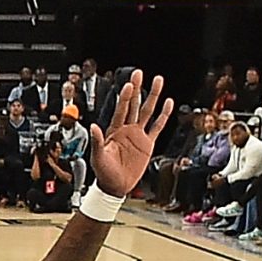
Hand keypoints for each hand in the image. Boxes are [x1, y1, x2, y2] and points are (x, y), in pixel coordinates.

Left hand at [92, 71, 174, 197]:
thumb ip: (96, 141)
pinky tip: (168, 103)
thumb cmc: (104, 173)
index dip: (124, 98)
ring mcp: (138, 135)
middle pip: (134, 105)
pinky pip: (157, 126)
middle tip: (139, 73)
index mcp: (113, 130)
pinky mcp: (148, 144)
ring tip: (157, 81)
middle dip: (137, 89)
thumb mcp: (98, 157)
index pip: (121, 110)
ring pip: (147, 111)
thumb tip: (93, 126)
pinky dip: (163, 115)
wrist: (115, 186)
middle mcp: (126, 129)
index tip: (128, 85)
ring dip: (152, 96)